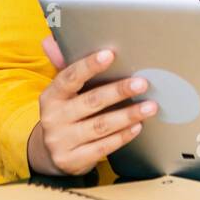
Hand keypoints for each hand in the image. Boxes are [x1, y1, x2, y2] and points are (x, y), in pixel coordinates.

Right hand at [26, 36, 157, 176]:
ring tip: (150, 106)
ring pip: (100, 126)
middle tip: (142, 82)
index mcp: (50, 96)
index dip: (89, 65)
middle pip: (90, 102)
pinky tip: (138, 126)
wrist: (50, 154)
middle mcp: (53, 118)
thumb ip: (64, 67)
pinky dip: (122, 136)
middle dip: (118, 91)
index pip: (69, 77)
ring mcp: (62, 141)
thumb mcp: (61, 93)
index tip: (110, 54)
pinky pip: (103, 147)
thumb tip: (51, 39)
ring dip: (127, 115)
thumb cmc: (64, 114)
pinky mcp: (73, 160)